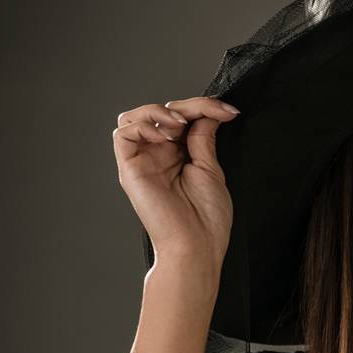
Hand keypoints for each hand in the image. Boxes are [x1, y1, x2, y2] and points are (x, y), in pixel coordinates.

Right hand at [112, 95, 240, 270]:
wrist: (196, 246)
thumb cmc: (206, 219)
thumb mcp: (211, 169)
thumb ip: (203, 138)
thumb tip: (206, 113)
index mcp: (178, 156)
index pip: (182, 118)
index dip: (203, 107)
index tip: (229, 111)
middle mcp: (158, 156)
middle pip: (161, 112)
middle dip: (189, 106)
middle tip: (213, 112)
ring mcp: (142, 161)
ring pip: (135, 117)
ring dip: (159, 112)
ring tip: (180, 127)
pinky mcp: (129, 168)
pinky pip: (123, 133)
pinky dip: (143, 126)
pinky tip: (165, 137)